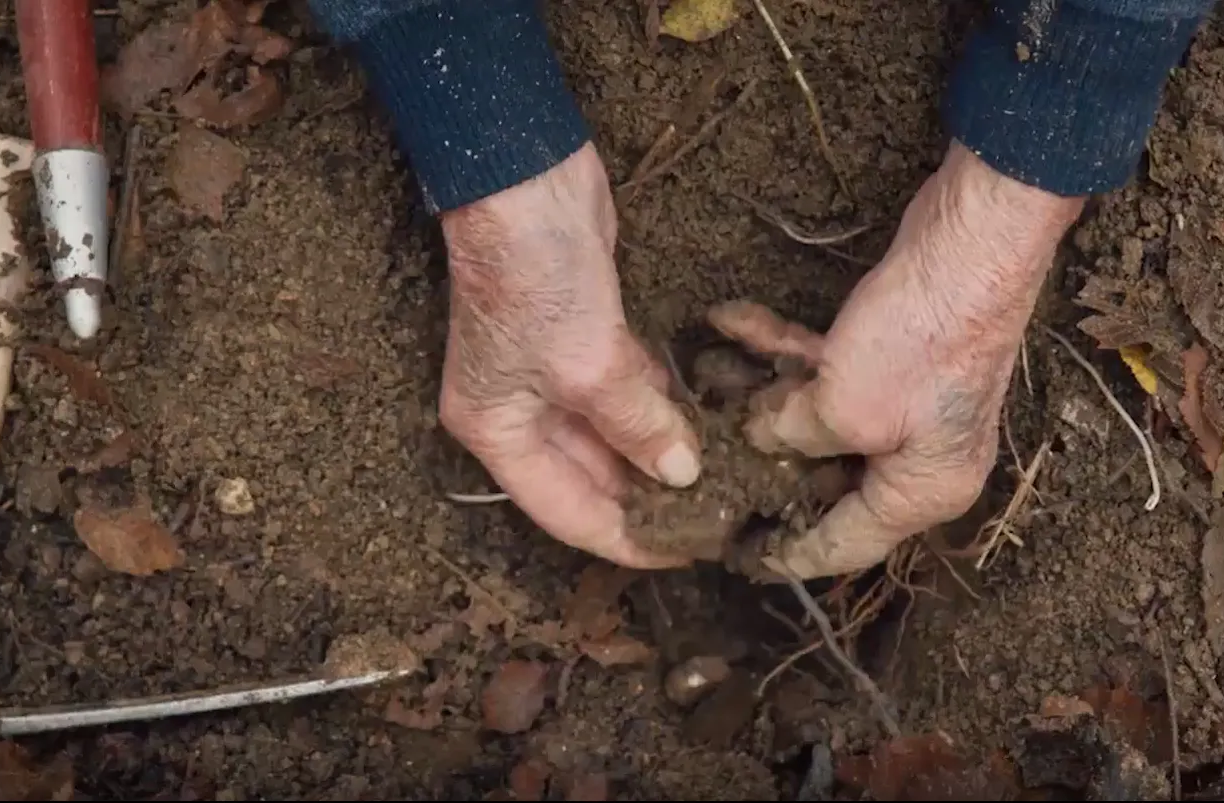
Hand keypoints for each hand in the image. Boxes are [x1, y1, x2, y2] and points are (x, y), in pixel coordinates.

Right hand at [438, 144, 700, 568]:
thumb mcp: (589, 364)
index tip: (687, 554)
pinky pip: (632, 392)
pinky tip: (710, 425)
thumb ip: (637, 426)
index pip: (566, 513)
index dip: (626, 541)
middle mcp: (520, 411)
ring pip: (616, 435)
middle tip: (721, 517)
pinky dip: (664, 408)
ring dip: (663, 454)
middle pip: (592, 479)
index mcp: (497, 431)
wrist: (526, 176)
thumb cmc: (534, 275)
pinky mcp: (589, 336)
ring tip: (727, 481)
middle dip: (651, 499)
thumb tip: (684, 476)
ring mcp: (553, 373)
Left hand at [728, 143, 1084, 578]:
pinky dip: (782, 349)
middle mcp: (919, 456)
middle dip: (763, 462)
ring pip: (818, 413)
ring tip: (702, 379)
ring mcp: (907, 402)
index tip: (739, 556)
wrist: (975, 240)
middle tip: (703, 465)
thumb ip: (789, 437)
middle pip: (826, 478)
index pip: (845, 543)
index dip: (788, 553)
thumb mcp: (843, 408)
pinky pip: (825, 366)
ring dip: (760, 392)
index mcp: (922, 493)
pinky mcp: (892, 352)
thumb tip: (756, 437)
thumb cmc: (923, 341)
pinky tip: (728, 320)